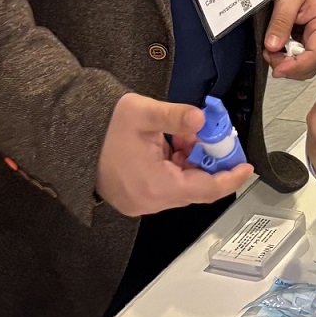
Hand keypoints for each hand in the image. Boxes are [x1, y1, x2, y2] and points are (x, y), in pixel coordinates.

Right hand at [95, 93, 254, 215]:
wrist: (71, 135)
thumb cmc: (102, 126)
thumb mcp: (143, 114)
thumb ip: (176, 117)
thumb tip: (202, 119)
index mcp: (155, 186)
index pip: (206, 189)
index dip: (230, 178)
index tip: (245, 167)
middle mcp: (149, 201)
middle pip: (195, 188)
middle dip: (209, 163)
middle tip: (216, 138)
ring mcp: (141, 202)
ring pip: (181, 186)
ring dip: (191, 163)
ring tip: (186, 136)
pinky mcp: (135, 198)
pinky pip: (166, 186)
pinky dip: (176, 168)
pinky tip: (173, 146)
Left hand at [264, 0, 315, 79]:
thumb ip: (281, 20)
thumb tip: (272, 45)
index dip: (295, 66)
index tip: (277, 69)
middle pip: (311, 65)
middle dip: (289, 66)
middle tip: (268, 54)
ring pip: (306, 65)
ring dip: (287, 63)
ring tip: (270, 50)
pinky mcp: (310, 41)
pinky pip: (301, 57)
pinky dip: (287, 57)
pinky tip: (275, 48)